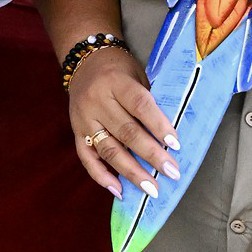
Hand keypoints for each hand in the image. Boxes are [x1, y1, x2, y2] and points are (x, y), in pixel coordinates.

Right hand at [68, 47, 179, 197]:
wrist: (84, 61)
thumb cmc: (119, 69)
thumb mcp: (137, 75)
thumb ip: (148, 102)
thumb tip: (169, 137)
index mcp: (116, 82)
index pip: (140, 105)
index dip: (158, 125)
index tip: (176, 144)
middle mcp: (97, 101)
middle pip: (126, 132)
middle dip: (151, 155)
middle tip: (172, 173)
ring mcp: (84, 118)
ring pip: (109, 149)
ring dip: (131, 172)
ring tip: (151, 188)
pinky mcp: (76, 132)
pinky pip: (87, 158)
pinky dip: (102, 176)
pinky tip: (119, 190)